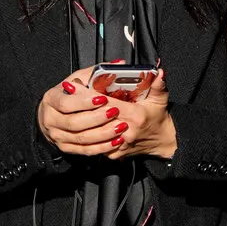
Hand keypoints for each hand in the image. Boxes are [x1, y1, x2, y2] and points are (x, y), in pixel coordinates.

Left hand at [38, 68, 176, 159]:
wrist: (161, 142)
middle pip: (94, 117)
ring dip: (77, 119)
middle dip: (78, 104)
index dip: (88, 94)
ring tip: (65, 108)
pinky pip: (93, 145)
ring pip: (90, 133)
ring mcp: (118, 145)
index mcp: (135, 116)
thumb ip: (158, 85)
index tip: (73, 84)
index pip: (105, 103)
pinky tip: (74, 125)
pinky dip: (83, 134)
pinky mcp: (113, 154)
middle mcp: (125, 132)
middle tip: (65, 92)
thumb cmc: (158, 118)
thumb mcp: (160, 99)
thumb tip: (159, 71)